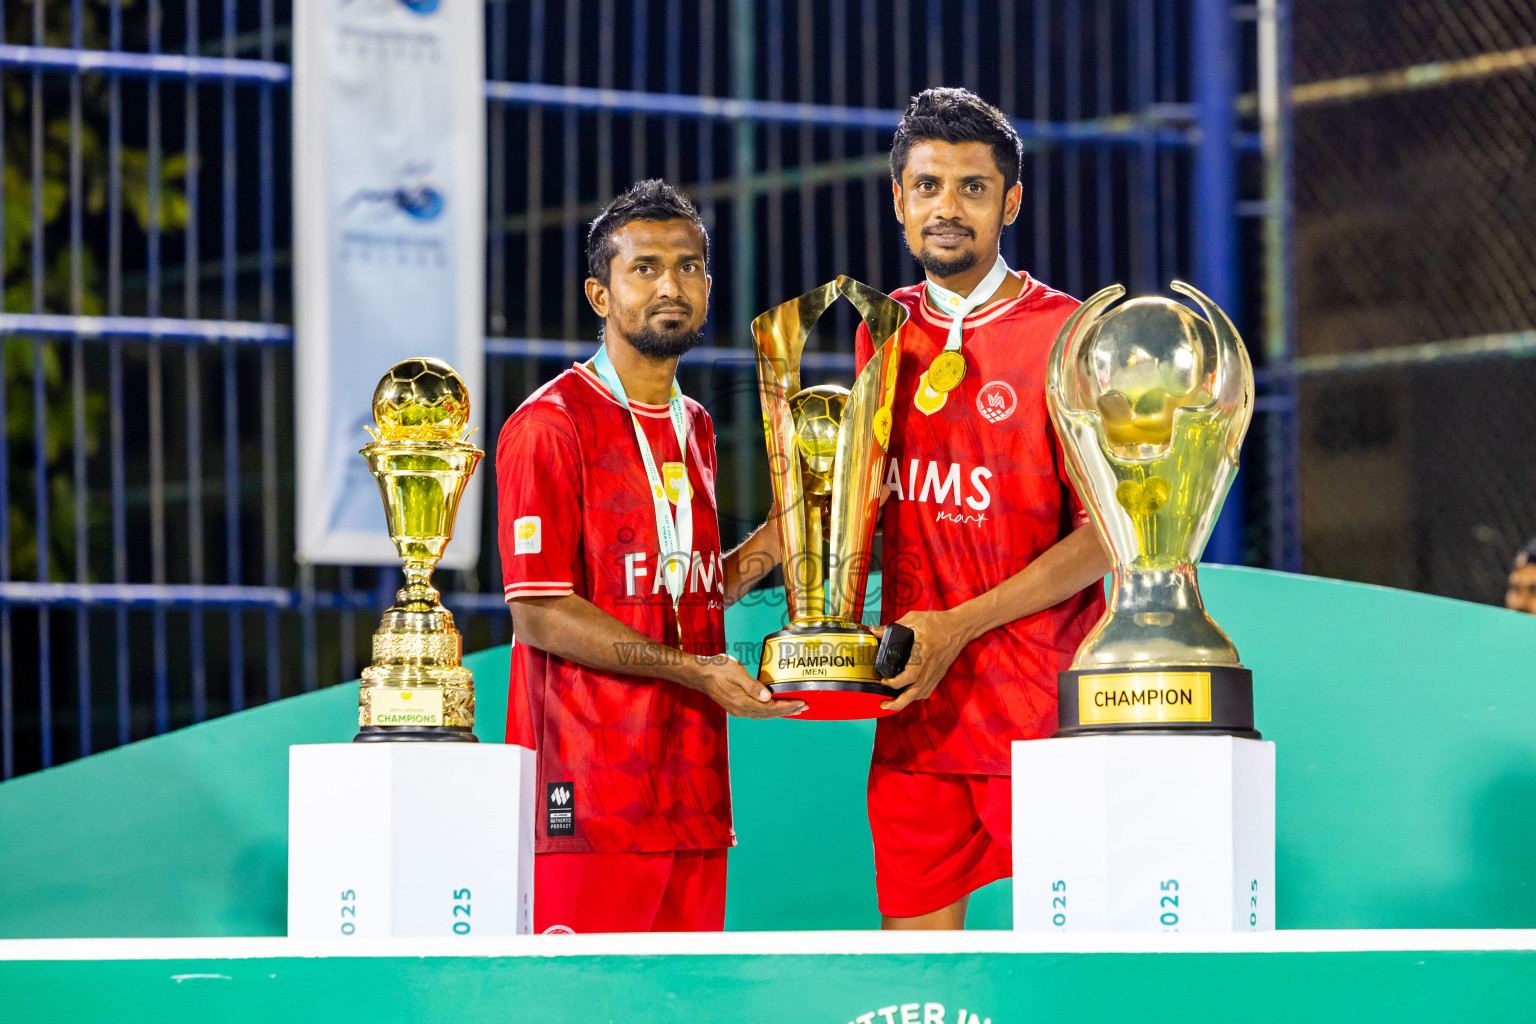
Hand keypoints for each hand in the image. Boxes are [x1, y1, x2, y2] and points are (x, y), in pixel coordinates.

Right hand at [686, 655, 807, 718]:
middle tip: (805, 707)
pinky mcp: (735, 706)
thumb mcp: (735, 671)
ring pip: (763, 715)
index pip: (771, 708)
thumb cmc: (716, 668)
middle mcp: (741, 710)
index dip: (788, 706)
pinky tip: (774, 707)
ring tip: (794, 709)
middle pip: (769, 714)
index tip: (802, 703)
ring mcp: (737, 710)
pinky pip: (757, 712)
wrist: (698, 673)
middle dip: (788, 710)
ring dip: (780, 712)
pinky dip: (769, 711)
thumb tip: (768, 698)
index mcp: (742, 702)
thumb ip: (752, 686)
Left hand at [878, 609, 972, 712]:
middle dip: (898, 703)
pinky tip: (908, 693)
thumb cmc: (938, 622)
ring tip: (892, 701)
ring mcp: (936, 672)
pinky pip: (927, 690)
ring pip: (921, 694)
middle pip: (915, 692)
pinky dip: (916, 695)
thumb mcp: (915, 619)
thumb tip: (874, 630)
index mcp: (924, 653)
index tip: (883, 681)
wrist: (961, 627)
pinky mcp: (939, 674)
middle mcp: (930, 667)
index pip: (910, 675)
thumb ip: (894, 626)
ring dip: (906, 700)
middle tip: (884, 704)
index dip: (895, 682)